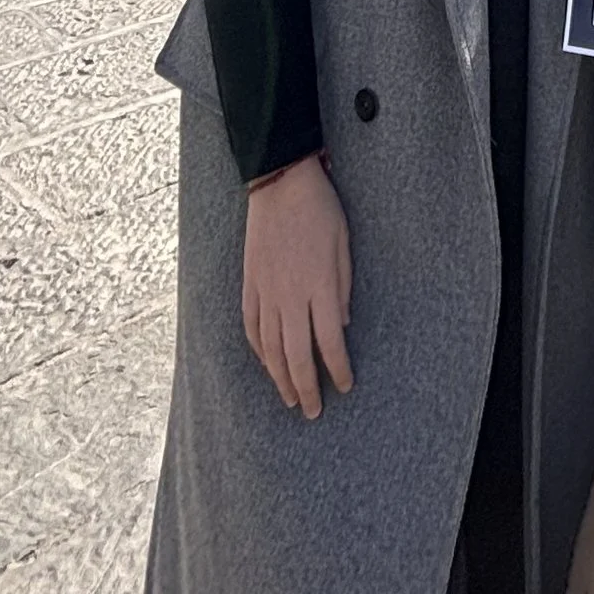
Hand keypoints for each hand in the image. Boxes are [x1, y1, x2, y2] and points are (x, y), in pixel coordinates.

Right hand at [241, 154, 352, 418]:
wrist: (280, 182)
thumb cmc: (320, 210)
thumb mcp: (343, 245)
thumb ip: (342, 288)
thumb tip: (341, 327)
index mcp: (319, 286)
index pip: (329, 343)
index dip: (337, 369)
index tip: (344, 386)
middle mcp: (290, 295)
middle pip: (296, 355)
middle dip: (306, 388)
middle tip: (312, 412)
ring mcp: (265, 291)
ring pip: (269, 348)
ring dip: (279, 377)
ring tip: (289, 398)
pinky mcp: (249, 283)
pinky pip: (251, 326)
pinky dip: (258, 350)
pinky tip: (266, 363)